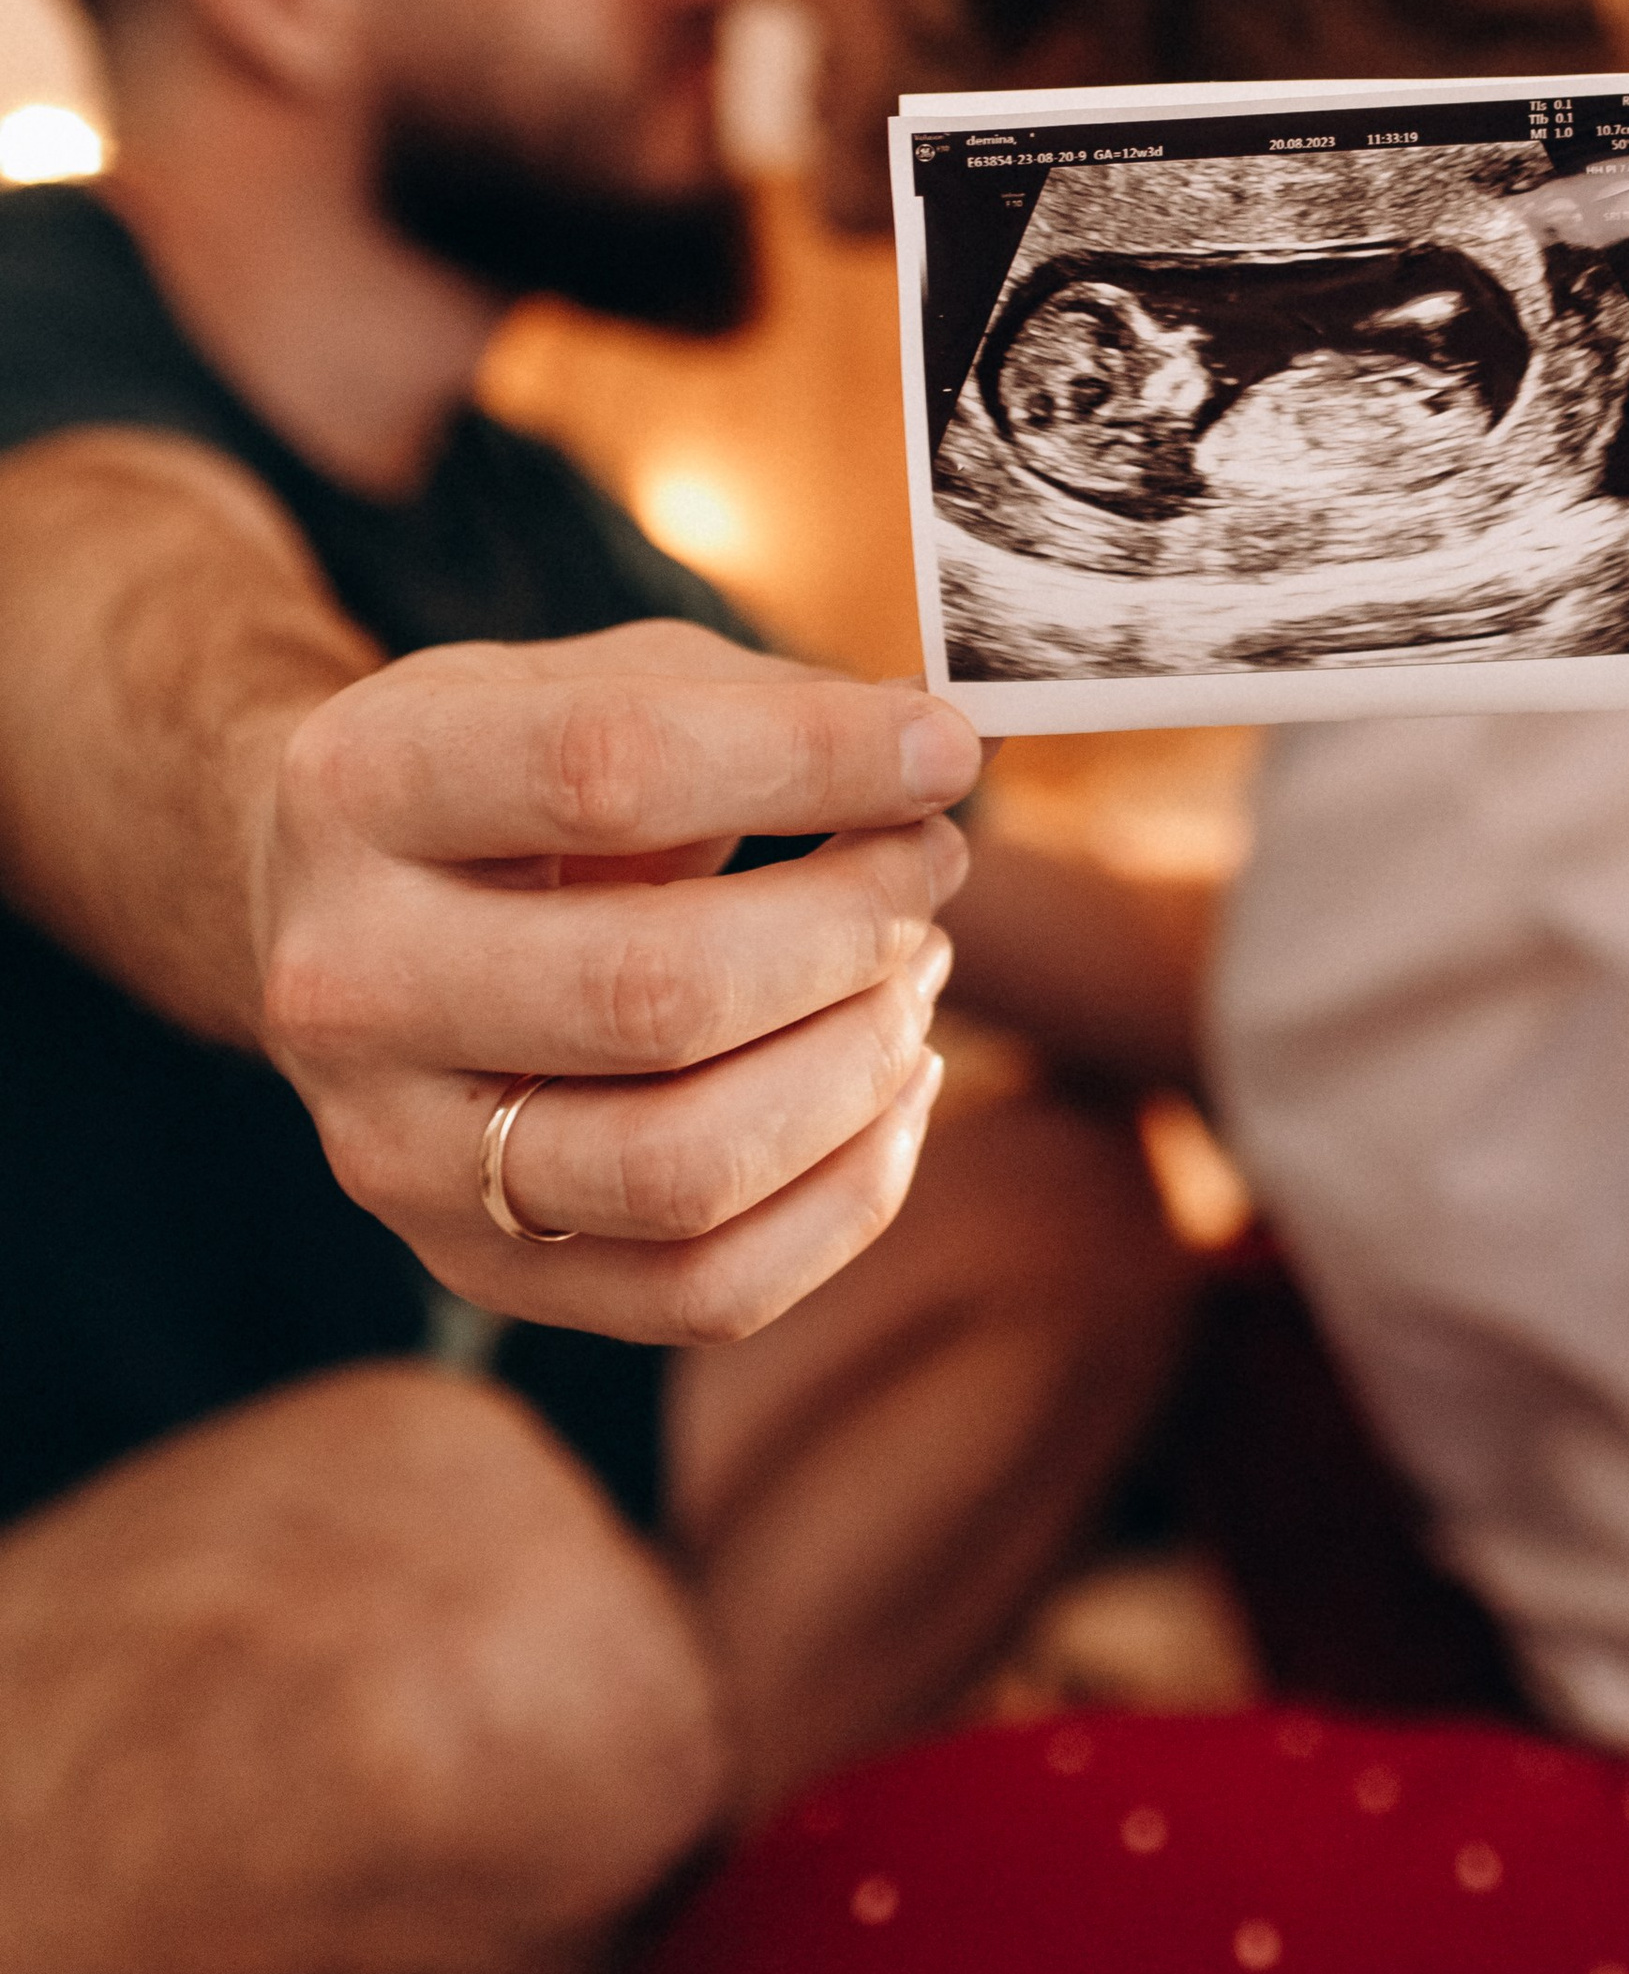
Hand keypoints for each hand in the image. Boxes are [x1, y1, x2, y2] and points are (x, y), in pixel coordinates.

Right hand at [256, 622, 979, 1342]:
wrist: (339, 913)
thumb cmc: (516, 781)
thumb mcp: (602, 681)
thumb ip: (768, 701)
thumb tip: (944, 746)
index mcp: (362, 786)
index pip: (609, 770)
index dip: (811, 757)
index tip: (944, 749)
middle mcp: (345, 983)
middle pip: (655, 993)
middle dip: (851, 927)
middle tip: (929, 865)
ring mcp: (395, 1152)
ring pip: (683, 1170)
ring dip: (858, 1066)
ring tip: (914, 971)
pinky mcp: (475, 1270)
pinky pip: (707, 1291)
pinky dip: (849, 1194)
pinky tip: (895, 1086)